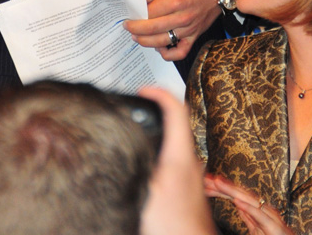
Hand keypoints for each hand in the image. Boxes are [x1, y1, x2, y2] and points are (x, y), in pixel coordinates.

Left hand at [124, 0, 219, 59]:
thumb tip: (136, 2)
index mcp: (174, 1)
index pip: (148, 14)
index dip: (134, 17)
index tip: (127, 17)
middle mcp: (181, 17)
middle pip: (152, 29)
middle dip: (135, 30)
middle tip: (127, 27)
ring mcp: (188, 29)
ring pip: (162, 42)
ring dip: (146, 42)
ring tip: (137, 37)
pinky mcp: (194, 37)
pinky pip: (180, 52)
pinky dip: (168, 54)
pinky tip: (159, 48)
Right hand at [138, 87, 215, 234]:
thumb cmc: (173, 225)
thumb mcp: (146, 189)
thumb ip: (136, 163)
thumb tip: (120, 145)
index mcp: (180, 153)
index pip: (176, 109)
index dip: (159, 93)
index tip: (144, 90)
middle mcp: (190, 159)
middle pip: (178, 121)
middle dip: (159, 108)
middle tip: (141, 104)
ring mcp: (192, 172)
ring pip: (177, 140)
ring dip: (161, 130)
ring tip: (141, 128)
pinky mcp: (189, 185)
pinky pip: (177, 156)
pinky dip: (163, 148)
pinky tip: (149, 160)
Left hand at [204, 175, 293, 234]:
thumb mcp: (258, 227)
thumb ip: (249, 216)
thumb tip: (238, 204)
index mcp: (257, 208)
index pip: (236, 195)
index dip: (221, 188)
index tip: (206, 182)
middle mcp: (263, 208)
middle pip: (239, 194)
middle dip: (222, 186)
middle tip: (206, 178)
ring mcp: (270, 216)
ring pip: (248, 200)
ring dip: (232, 191)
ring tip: (218, 183)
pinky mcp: (275, 227)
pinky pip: (260, 216)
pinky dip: (249, 208)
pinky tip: (237, 202)